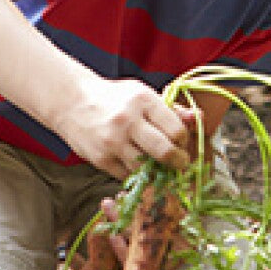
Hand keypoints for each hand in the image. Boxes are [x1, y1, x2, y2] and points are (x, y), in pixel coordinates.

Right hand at [53, 78, 190, 178]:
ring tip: (157, 164)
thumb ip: (171, 109)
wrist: (72, 102)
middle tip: (180, 163)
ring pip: (146, 168)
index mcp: (142, 101)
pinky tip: (136, 164)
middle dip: (178, 162)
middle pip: (164, 152)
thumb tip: (197, 119)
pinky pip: (127, 175)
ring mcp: (113, 142)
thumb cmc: (114, 99)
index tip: (181, 143)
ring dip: (157, 171)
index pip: (176, 130)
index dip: (184, 141)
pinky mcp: (101, 159)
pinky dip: (136, 174)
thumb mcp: (142, 94)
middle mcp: (127, 121)